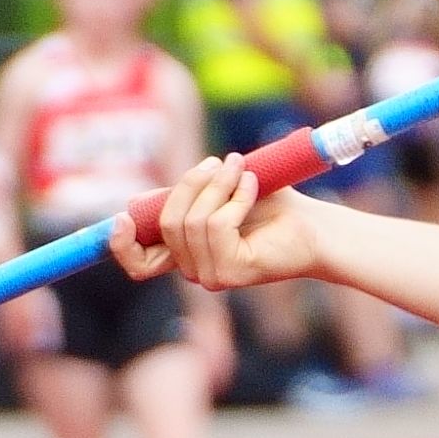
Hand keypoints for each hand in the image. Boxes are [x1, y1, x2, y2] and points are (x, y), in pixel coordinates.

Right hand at [138, 153, 324, 292]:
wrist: (316, 225)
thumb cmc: (273, 206)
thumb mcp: (218, 193)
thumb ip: (183, 196)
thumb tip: (137, 201)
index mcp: (187, 253)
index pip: (139, 264)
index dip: (122, 245)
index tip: (123, 218)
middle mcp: (195, 270)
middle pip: (168, 224)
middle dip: (191, 184)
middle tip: (221, 162)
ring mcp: (213, 276)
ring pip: (193, 222)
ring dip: (218, 187)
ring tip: (241, 170)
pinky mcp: (232, 272)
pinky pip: (217, 226)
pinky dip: (235, 198)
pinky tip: (252, 187)